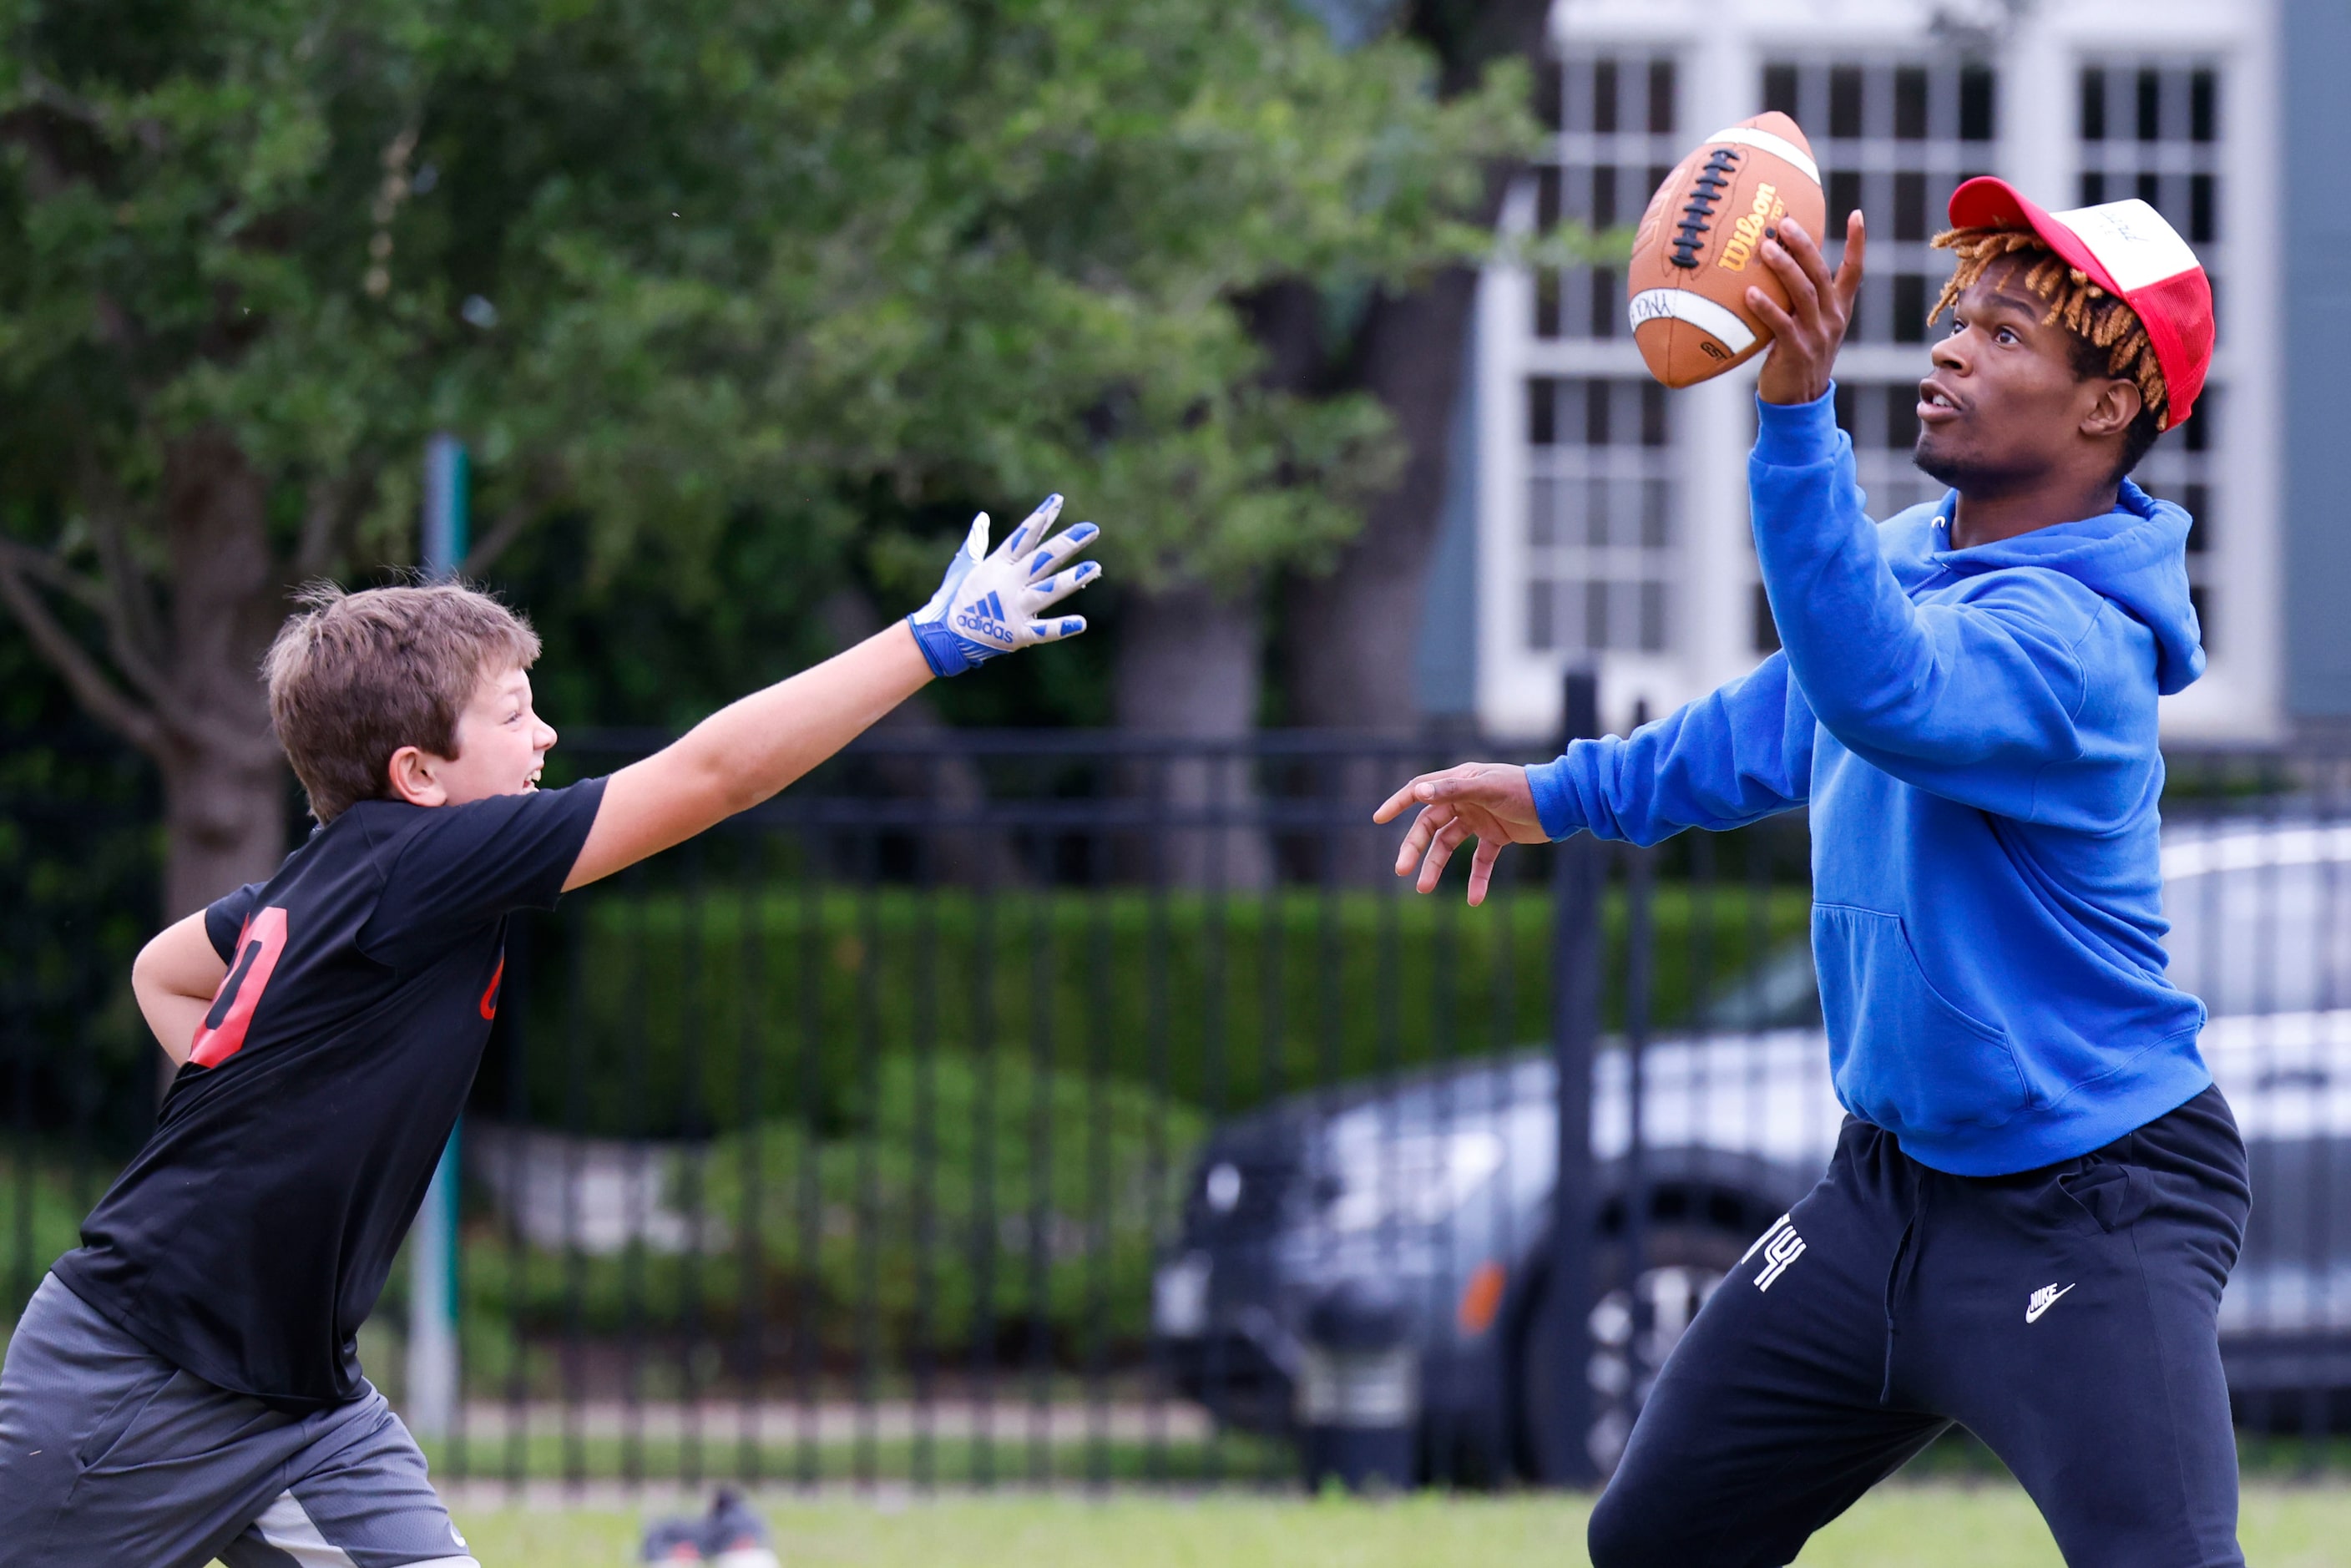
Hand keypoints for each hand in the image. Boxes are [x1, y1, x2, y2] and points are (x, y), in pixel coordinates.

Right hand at [906, 495, 1100, 676]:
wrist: (945, 635)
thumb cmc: (956, 598)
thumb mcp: (965, 565)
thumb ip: (977, 541)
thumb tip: (982, 517)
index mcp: (998, 565)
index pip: (1024, 536)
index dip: (1041, 518)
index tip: (1058, 500)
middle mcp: (1010, 583)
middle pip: (1043, 558)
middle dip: (1067, 543)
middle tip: (1091, 529)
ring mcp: (1015, 608)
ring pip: (1049, 590)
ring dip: (1072, 579)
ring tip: (1095, 568)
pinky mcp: (1018, 633)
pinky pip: (1044, 631)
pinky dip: (1062, 628)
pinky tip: (1081, 623)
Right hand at [1372, 763, 1550, 906]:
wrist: (1562, 803)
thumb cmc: (1524, 789)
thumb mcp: (1487, 789)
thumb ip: (1453, 790)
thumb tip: (1417, 794)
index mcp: (1460, 782)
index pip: (1421, 792)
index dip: (1398, 804)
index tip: (1378, 818)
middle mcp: (1465, 800)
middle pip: (1430, 826)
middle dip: (1414, 848)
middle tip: (1401, 869)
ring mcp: (1479, 819)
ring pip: (1449, 846)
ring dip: (1436, 866)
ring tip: (1423, 889)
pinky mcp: (1496, 837)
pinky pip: (1480, 861)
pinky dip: (1476, 879)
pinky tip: (1474, 900)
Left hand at [1749, 211, 1865, 406]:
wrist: (1799, 402)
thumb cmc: (1796, 355)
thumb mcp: (1808, 324)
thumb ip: (1799, 298)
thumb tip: (1772, 261)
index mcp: (1839, 309)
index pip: (1854, 270)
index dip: (1857, 242)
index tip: (1857, 214)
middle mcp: (1832, 318)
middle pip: (1821, 274)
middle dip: (1804, 245)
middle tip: (1784, 223)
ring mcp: (1817, 335)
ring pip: (1804, 293)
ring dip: (1784, 268)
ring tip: (1765, 247)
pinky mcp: (1797, 352)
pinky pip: (1781, 325)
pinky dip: (1766, 307)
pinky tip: (1749, 293)